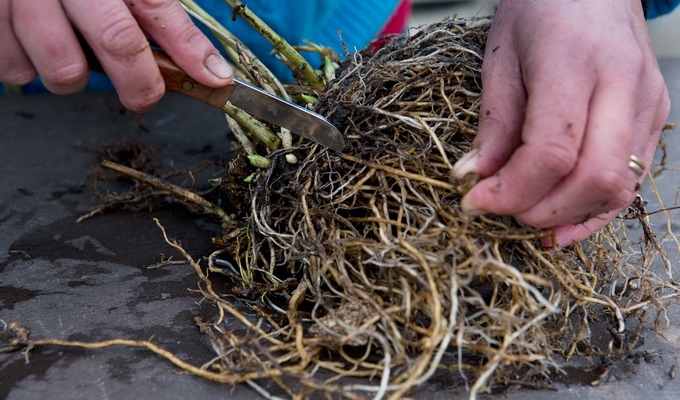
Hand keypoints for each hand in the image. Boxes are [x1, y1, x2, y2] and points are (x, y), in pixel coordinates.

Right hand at [0, 0, 232, 110]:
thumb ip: (159, 19)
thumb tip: (210, 71)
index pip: (157, 10)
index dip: (189, 51)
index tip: (216, 82)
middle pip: (116, 42)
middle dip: (140, 83)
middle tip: (144, 93)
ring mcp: (21, 0)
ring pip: (63, 73)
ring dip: (73, 74)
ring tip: (66, 46)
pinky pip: (16, 72)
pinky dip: (28, 66)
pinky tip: (30, 41)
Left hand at [451, 0, 669, 246]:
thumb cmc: (542, 8)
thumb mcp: (501, 56)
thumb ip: (494, 122)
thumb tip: (475, 178)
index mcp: (575, 63)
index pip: (551, 152)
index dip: (510, 191)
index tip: (474, 201)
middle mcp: (622, 85)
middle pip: (593, 179)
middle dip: (540, 211)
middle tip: (499, 210)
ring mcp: (647, 103)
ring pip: (618, 187)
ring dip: (568, 216)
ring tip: (525, 216)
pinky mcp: (654, 115)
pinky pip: (630, 180)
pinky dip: (595, 209)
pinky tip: (562, 220)